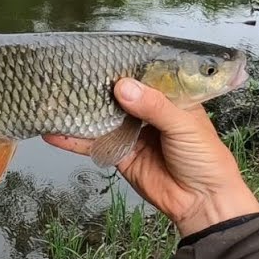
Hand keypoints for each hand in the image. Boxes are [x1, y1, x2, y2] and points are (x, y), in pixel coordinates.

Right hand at [44, 78, 258, 236]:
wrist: (203, 203)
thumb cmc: (205, 158)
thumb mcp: (184, 125)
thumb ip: (154, 106)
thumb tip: (122, 87)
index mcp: (169, 97)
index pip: (143, 75)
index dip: (123, 66)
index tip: (99, 55)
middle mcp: (148, 112)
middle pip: (118, 95)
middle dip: (96, 86)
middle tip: (70, 74)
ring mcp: (131, 133)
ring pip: (102, 117)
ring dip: (81, 111)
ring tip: (54, 99)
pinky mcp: (119, 154)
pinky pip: (94, 144)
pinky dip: (74, 140)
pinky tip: (54, 132)